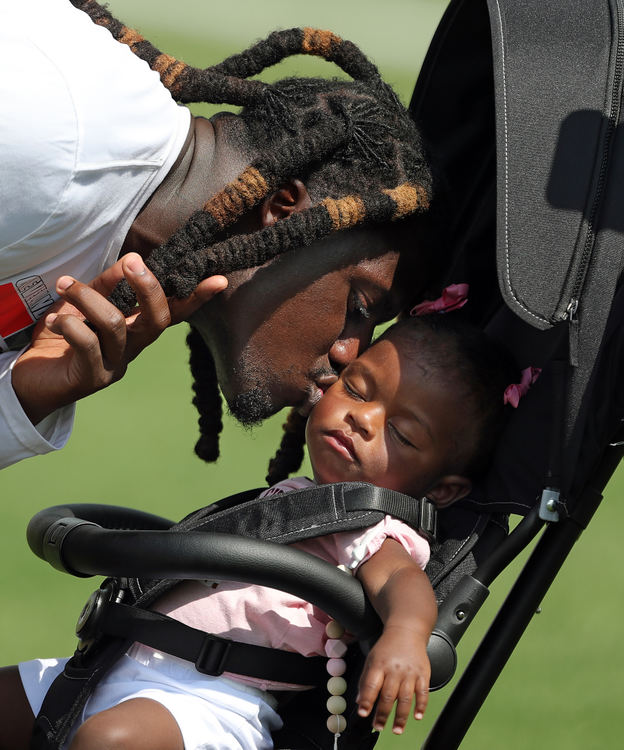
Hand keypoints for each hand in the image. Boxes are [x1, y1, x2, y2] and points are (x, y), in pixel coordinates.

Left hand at [12, 253, 226, 423]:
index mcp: (136, 330)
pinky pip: (88, 345)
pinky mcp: (93, 379)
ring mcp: (116, 366)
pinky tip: (54, 322)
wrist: (32, 378)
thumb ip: (107, 284)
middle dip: (148, 288)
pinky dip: (70, 325)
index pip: (173, 312)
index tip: (218, 280)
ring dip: (88, 297)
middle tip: (130, 261)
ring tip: (64, 285)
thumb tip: (131, 258)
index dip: (196, 298)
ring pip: (116, 324)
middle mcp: (133, 349)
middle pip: (157, 320)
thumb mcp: (84, 304)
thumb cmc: (62, 338)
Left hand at [356, 624, 430, 733]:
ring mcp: (410, 672)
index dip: (367, 700)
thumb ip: (365, 680)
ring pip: (405, 698)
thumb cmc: (387, 647)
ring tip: (397, 729)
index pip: (371, 685)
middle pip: (388, 695)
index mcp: (379, 664)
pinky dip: (421, 706)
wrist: (407, 630)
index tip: (364, 713)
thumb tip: (360, 702)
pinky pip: (423, 693)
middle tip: (379, 727)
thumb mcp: (371, 659)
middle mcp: (395, 669)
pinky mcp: (423, 674)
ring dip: (401, 716)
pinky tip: (417, 716)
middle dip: (383, 714)